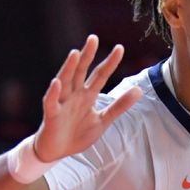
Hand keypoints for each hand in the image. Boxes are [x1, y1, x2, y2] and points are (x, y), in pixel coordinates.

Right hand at [34, 34, 142, 161]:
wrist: (58, 151)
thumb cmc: (78, 133)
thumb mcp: (103, 120)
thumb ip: (119, 106)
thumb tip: (139, 90)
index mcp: (87, 95)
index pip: (100, 75)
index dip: (110, 63)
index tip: (120, 47)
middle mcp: (74, 94)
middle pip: (81, 71)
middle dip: (87, 55)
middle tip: (94, 38)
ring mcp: (62, 103)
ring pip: (65, 81)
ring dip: (69, 68)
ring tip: (75, 53)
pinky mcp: (52, 114)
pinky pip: (51, 102)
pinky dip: (53, 93)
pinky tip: (56, 83)